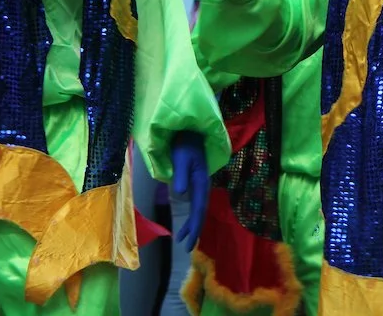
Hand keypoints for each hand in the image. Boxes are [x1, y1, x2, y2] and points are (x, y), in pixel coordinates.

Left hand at [171, 131, 209, 250]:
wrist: (190, 134)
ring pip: (197, 211)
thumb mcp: (181, 158)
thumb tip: (180, 194)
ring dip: (191, 225)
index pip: (199, 209)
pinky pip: (194, 206)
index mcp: (201, 183)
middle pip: (200, 213)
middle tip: (186, 248)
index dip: (195, 225)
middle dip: (194, 230)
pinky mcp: (194, 185)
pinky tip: (183, 225)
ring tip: (182, 240)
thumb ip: (181, 175)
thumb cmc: (185, 145)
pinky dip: (190, 217)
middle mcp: (202, 187)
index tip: (189, 241)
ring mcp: (199, 187)